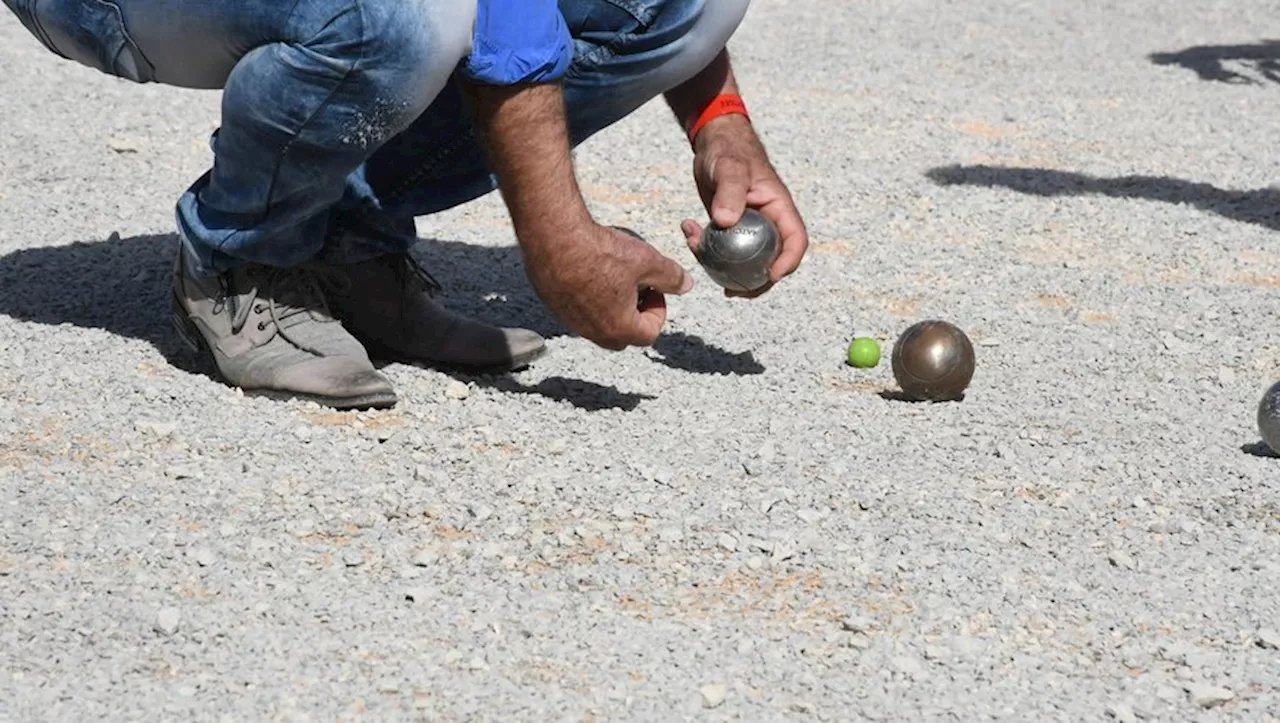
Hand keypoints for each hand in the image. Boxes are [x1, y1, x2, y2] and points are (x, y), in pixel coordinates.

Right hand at [523, 222, 694, 349]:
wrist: (554, 237)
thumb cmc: (600, 251)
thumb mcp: (647, 261)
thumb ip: (670, 276)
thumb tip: (686, 284)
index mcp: (619, 328)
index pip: (650, 333)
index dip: (659, 310)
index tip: (655, 287)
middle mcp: (593, 331)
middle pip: (623, 335)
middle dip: (635, 313)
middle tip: (636, 286)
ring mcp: (570, 320)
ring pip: (598, 324)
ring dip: (611, 306)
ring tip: (613, 274)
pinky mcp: (553, 305)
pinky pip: (576, 310)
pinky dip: (588, 297)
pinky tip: (589, 269)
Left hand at [681, 115, 808, 297]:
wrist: (713, 141)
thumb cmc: (728, 149)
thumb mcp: (730, 167)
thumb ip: (730, 192)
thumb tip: (725, 222)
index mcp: (779, 208)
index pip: (795, 241)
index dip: (788, 263)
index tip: (770, 276)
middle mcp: (767, 221)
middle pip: (771, 259)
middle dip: (754, 280)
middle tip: (732, 290)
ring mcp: (748, 225)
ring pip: (743, 259)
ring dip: (722, 267)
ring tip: (698, 256)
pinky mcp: (728, 226)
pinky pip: (722, 247)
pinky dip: (705, 247)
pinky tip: (688, 232)